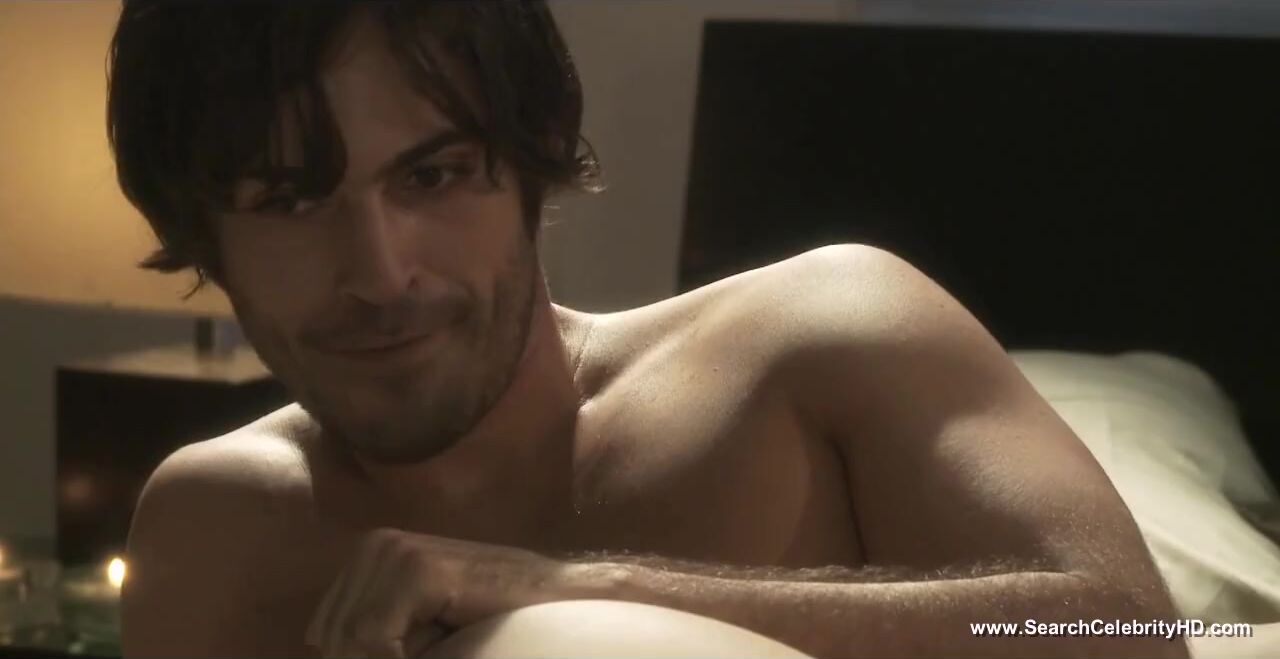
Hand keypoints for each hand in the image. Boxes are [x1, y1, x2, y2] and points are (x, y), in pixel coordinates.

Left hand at [304, 527, 576, 657]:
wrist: (561, 602)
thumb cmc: (493, 624)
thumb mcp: (419, 633)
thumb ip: (372, 639)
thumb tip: (323, 648)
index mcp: (369, 557)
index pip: (324, 634)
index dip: (360, 657)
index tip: (420, 648)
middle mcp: (376, 545)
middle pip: (332, 637)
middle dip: (370, 658)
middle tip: (438, 645)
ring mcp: (397, 551)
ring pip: (348, 641)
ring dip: (387, 658)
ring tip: (444, 643)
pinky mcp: (418, 569)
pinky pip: (372, 639)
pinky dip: (398, 658)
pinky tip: (445, 646)